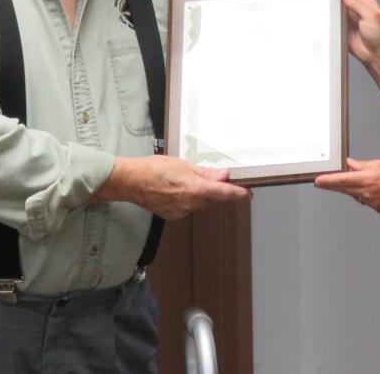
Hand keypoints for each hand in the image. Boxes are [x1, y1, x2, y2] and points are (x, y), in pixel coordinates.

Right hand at [95, 154, 252, 219]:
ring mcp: (181, 212)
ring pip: (200, 203)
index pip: (223, 194)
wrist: (131, 182)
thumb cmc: (154, 169)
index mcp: (194, 189)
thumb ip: (205, 173)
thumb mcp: (183, 165)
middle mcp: (190, 204)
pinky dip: (188, 199)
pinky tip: (176, 189)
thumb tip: (223, 176)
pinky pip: (188, 207)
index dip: (238, 194)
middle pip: (212, 198)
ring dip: (200, 193)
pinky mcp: (173, 215)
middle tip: (211, 177)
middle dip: (214, 189)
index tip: (248, 194)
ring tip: (184, 179)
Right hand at [314, 0, 379, 66]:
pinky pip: (331, 17)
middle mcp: (355, 7)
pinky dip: (324, 11)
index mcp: (365, 1)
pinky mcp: (341, 27)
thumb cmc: (379, 35)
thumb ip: (358, 4)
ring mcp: (347, 17)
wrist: (376, 55)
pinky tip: (315, 7)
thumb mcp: (371, 16)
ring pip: (334, 3)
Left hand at [314, 157, 379, 213]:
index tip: (318, 181)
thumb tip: (350, 165)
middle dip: (334, 185)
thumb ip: (363, 166)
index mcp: (368, 179)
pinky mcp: (379, 209)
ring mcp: (373, 203)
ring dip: (352, 189)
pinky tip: (373, 189)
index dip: (328, 181)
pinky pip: (366, 201)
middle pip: (345, 190)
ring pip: (355, 195)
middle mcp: (368, 193)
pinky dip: (365, 194)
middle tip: (324, 182)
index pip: (342, 180)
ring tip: (357, 181)